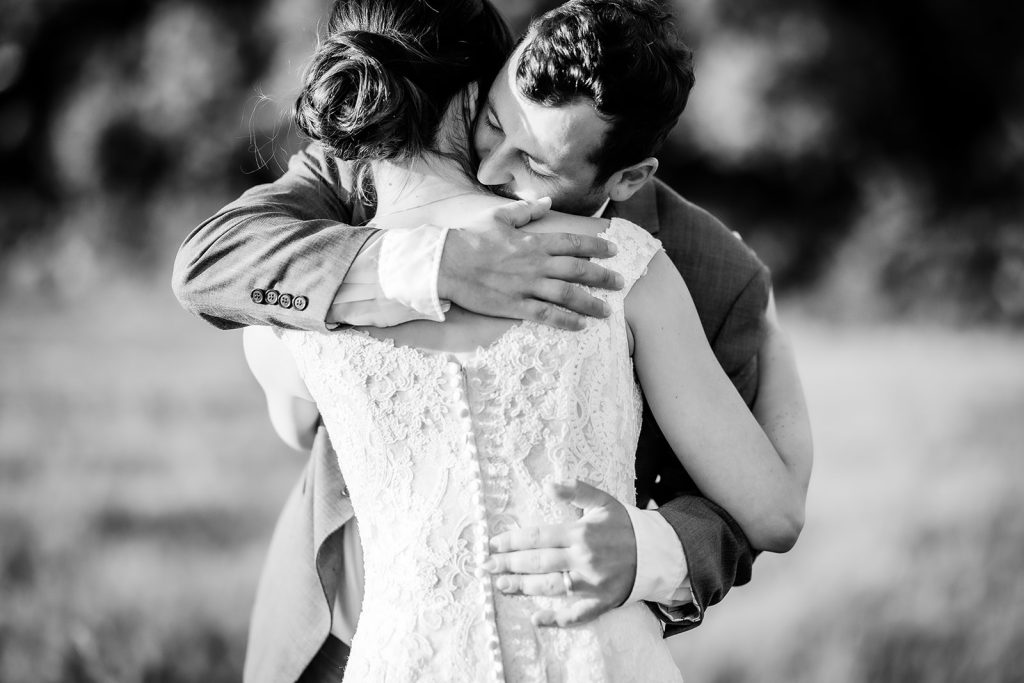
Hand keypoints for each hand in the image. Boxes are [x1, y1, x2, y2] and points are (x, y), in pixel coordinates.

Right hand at [438, 198, 623, 330]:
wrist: (446, 263)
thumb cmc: (470, 238)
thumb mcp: (499, 217)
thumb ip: (526, 211)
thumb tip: (546, 203)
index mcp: (533, 241)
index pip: (573, 243)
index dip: (596, 246)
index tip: (612, 251)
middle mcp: (536, 264)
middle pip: (578, 270)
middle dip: (602, 276)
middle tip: (620, 283)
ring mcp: (527, 286)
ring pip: (567, 295)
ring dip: (591, 302)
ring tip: (607, 310)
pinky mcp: (515, 306)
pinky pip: (547, 314)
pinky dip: (566, 320)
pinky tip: (581, 325)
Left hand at [485, 479, 636, 626]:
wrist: (657, 552)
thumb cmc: (626, 525)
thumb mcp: (603, 501)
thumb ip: (576, 491)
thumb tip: (549, 486)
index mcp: (580, 534)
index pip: (537, 537)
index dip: (512, 541)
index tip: (493, 543)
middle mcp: (583, 559)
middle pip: (537, 563)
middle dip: (508, 564)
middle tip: (487, 566)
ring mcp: (591, 584)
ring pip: (549, 587)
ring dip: (522, 588)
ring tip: (501, 586)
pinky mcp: (600, 602)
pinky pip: (575, 615)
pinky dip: (555, 619)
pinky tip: (536, 620)